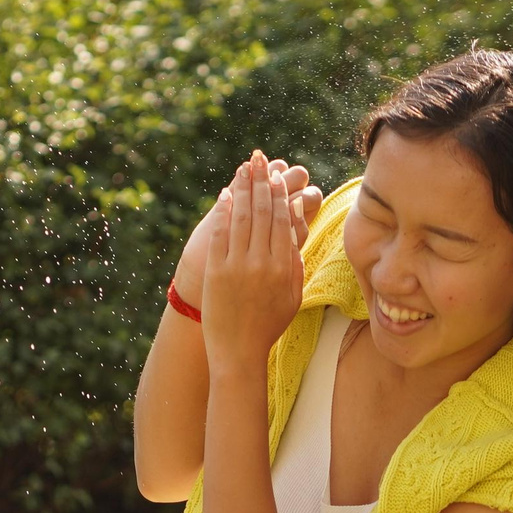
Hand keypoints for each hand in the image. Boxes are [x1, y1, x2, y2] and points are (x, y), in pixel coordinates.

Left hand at [202, 150, 305, 375]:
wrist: (239, 352)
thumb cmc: (269, 325)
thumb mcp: (293, 295)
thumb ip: (295, 262)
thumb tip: (295, 230)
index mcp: (284, 267)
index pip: (282, 220)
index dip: (279, 194)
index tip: (277, 175)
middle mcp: (262, 262)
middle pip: (263, 211)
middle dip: (261, 181)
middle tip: (259, 159)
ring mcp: (238, 265)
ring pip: (243, 217)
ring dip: (243, 188)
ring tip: (244, 168)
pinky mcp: (217, 271)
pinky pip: (221, 234)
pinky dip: (224, 211)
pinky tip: (226, 194)